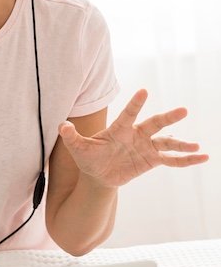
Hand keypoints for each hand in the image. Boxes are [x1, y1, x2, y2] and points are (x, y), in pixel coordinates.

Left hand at [58, 89, 208, 187]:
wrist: (98, 175)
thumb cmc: (89, 158)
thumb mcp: (78, 149)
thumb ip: (72, 137)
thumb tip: (62, 126)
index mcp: (119, 129)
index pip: (128, 114)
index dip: (136, 104)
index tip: (144, 91)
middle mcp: (136, 135)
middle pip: (154, 124)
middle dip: (167, 118)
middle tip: (183, 110)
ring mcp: (146, 147)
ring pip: (166, 142)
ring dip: (181, 144)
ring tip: (196, 145)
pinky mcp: (152, 160)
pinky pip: (172, 160)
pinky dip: (186, 160)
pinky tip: (202, 158)